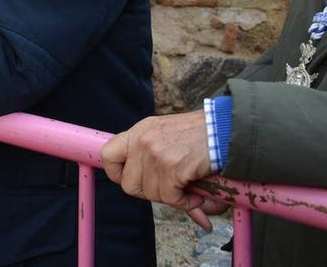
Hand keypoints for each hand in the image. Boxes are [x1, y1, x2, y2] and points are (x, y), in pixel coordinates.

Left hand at [100, 111, 223, 229]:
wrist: (225, 128)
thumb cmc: (200, 134)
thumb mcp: (166, 134)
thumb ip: (152, 157)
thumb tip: (147, 188)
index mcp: (138, 131)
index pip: (107, 155)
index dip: (117, 174)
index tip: (133, 180)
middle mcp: (141, 141)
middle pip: (128, 185)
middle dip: (149, 193)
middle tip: (167, 189)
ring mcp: (155, 154)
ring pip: (151, 194)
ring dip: (171, 197)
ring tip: (187, 188)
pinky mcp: (171, 168)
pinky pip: (171, 199)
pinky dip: (186, 203)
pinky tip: (197, 194)